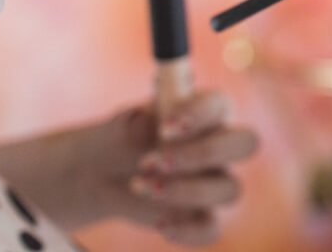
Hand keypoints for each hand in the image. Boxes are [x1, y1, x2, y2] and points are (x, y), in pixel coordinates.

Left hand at [0, 90, 258, 244]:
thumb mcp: (108, 133)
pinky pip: (214, 229)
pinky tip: (157, 221)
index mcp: (197, 110)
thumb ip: (135, 125)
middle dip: (203, 154)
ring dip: (187, 191)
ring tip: (141, 188)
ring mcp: (208, 183)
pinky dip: (188, 228)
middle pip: (245, 145)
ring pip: (231, 189)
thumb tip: (154, 111)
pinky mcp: (197, 220)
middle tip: (152, 161)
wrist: (86, 182)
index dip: (204, 112)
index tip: (166, 122)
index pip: (224, 102)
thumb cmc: (99, 146)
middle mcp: (213, 144)